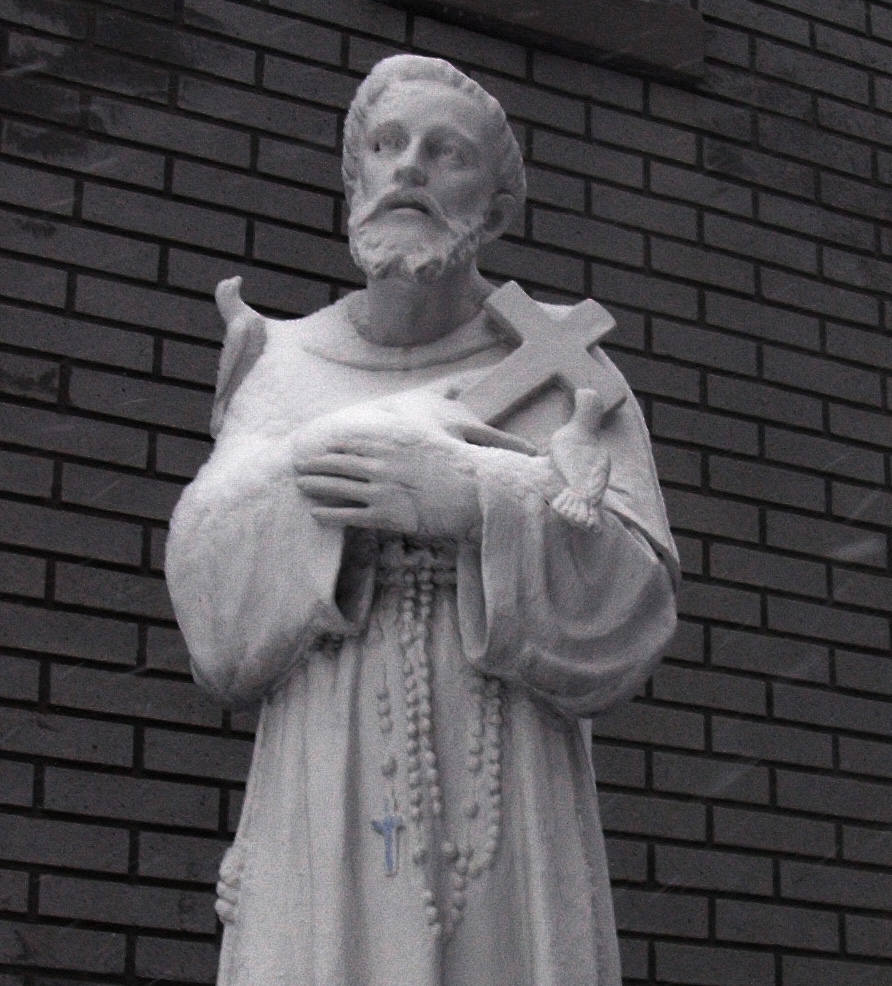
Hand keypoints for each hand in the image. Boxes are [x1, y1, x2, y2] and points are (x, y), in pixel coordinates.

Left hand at [294, 397, 534, 540]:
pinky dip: (329, 515)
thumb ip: (416, 430)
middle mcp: (382, 462)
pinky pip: (349, 515)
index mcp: (393, 441)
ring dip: (316, 486)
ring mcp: (381, 488)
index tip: (318, 443)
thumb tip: (418, 414)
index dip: (332, 443)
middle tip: (299, 464)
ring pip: (337, 487)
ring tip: (302, 485)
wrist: (477, 492)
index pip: (352, 439)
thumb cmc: (461, 465)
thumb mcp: (437, 435)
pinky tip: (316, 515)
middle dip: (316, 463)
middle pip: (339, 462)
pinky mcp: (386, 515)